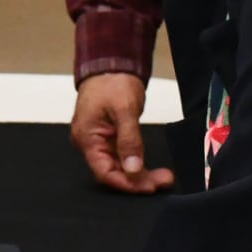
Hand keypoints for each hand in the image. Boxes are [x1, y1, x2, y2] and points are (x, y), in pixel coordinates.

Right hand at [72, 73, 174, 194]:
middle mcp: (89, 143)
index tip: (149, 187)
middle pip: (112, 171)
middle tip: (164, 181)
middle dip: (138, 180)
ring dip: (140, 173)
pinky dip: (137, 163)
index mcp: (86, 137)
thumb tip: (133, 169)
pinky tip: (152, 168)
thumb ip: (129, 140)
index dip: (126, 183)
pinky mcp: (108, 138)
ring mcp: (98, 141)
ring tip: (164, 176)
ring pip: (119, 166)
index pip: (104, 171)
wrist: (112, 64)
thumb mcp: (125, 110)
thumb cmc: (113, 82)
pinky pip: (121, 157)